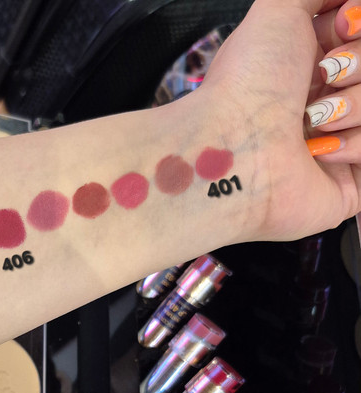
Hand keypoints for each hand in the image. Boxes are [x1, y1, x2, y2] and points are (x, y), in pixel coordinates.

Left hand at [195, 0, 360, 240]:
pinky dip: (354, 145)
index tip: (341, 25)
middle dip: (358, 61)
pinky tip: (317, 153)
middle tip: (325, 74)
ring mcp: (341, 142)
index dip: (358, 25)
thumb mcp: (279, 9)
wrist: (233, 151)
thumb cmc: (246, 85)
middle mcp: (329, 100)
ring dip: (355, 104)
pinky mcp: (351, 185)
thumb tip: (343, 2)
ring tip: (313, 120)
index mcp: (314, 62)